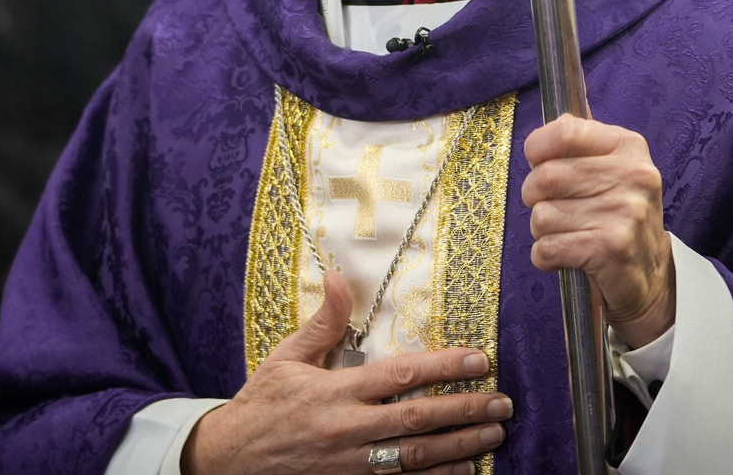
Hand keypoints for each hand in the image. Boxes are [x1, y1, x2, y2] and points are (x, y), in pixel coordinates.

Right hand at [181, 271, 512, 474]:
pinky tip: (463, 471)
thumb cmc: (262, 405)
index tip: (479, 360)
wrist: (229, 462)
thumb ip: (322, 322)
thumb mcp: (286, 358)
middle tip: (503, 403)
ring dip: (460, 446)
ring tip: (494, 435)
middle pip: (419, 419)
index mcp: (335, 391)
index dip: (444, 368)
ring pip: (417, 457)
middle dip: (466, 410)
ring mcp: (352, 464)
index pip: (401, 375)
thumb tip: (338, 277)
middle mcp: (348, 429)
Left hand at [522, 115, 674, 348]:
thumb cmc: (617, 215)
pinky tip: (567, 256)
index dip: (538, 150)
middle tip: (553, 207)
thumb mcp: (611, 168)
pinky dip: (545, 256)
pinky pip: (547, 248)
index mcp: (629, 147)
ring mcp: (625, 212)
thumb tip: (550, 127)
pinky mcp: (611, 248)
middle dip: (535, 196)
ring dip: (542, 230)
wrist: (648, 273)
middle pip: (545, 176)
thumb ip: (580, 144)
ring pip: (542, 215)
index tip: (539, 163)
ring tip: (568, 233)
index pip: (564, 132)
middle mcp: (632, 176)